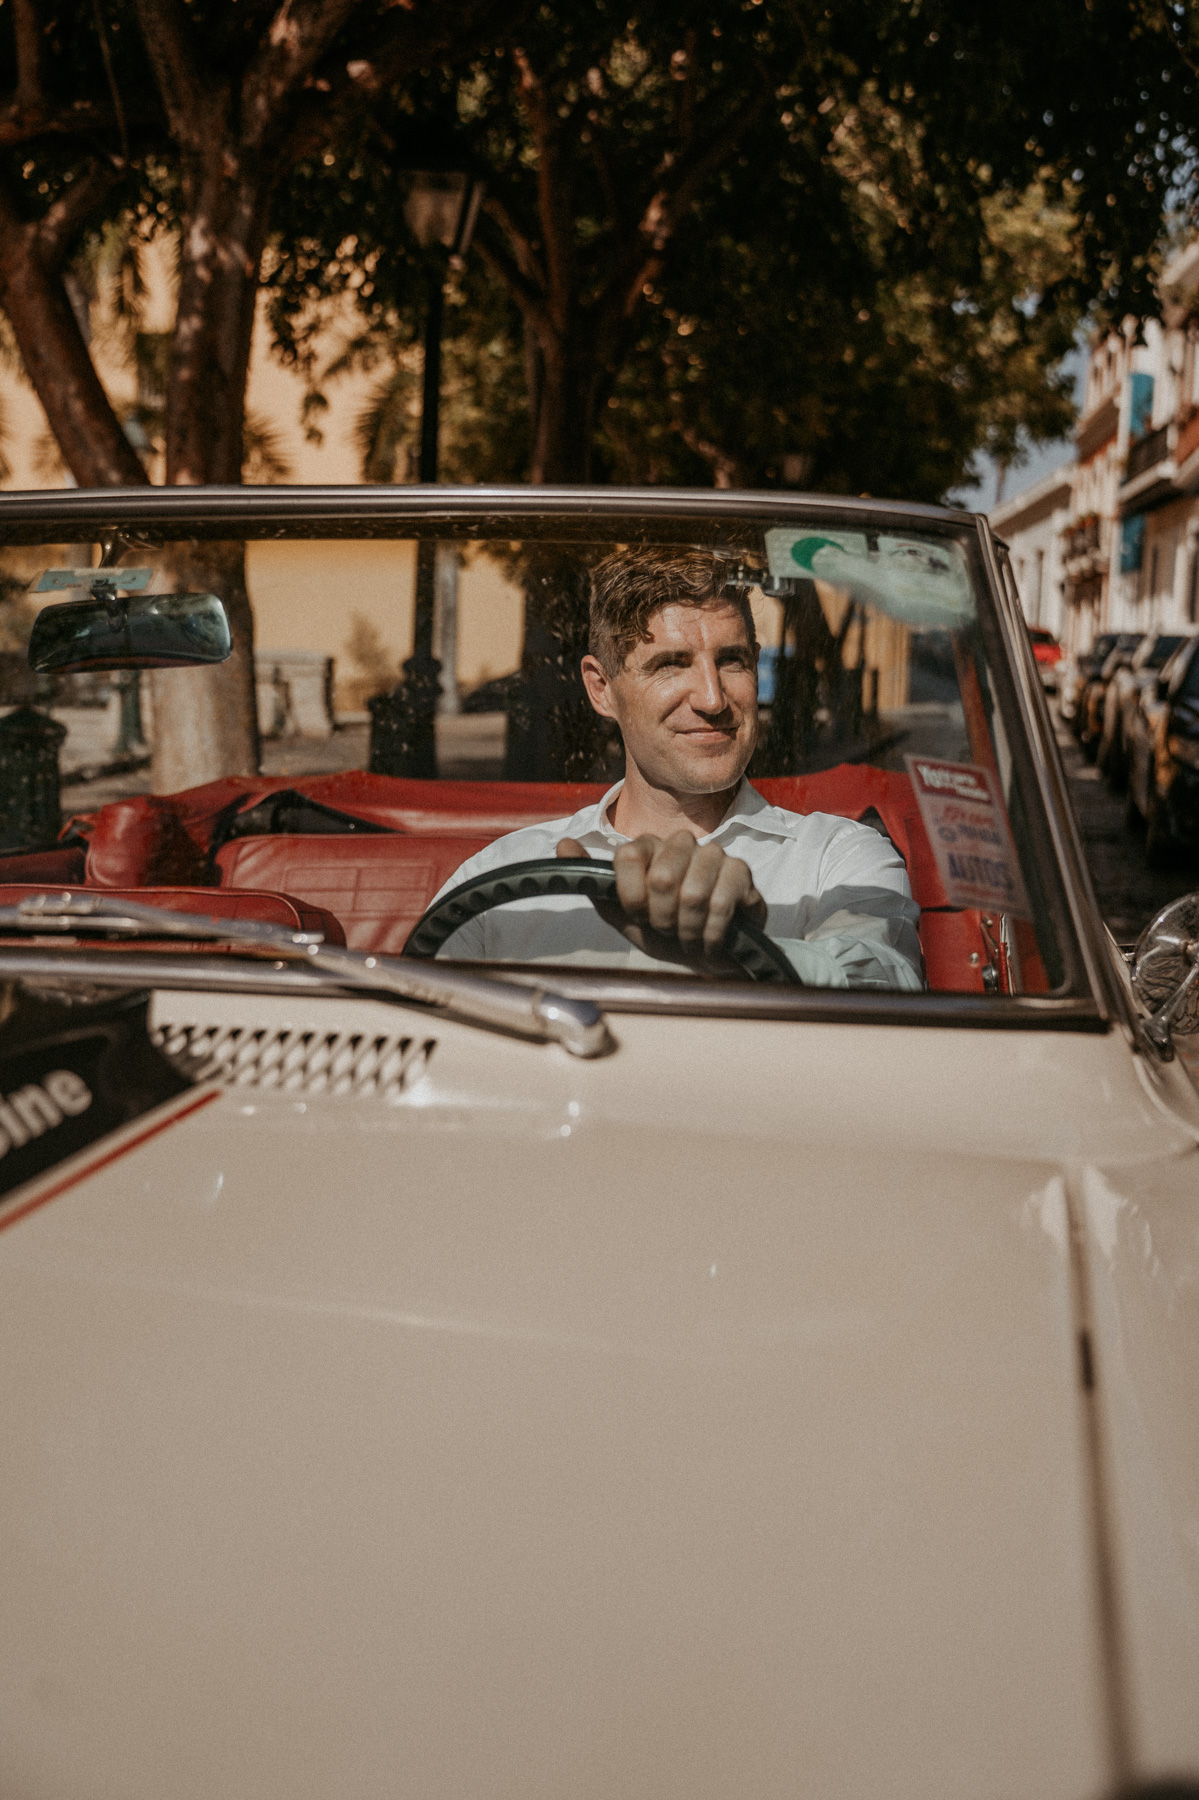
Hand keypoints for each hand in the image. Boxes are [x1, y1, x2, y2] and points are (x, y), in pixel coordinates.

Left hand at [557, 831, 765, 952]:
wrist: (705, 958)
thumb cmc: (663, 933)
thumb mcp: (619, 913)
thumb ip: (592, 881)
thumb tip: (563, 844)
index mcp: (648, 846)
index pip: (626, 855)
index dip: (632, 897)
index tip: (640, 914)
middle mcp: (680, 842)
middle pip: (661, 878)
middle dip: (661, 918)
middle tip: (667, 929)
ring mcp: (714, 854)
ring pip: (692, 894)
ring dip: (687, 929)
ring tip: (689, 936)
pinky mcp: (742, 872)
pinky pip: (722, 903)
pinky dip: (711, 933)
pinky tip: (711, 939)